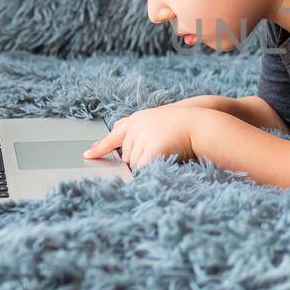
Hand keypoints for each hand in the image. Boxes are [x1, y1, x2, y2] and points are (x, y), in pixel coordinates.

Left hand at [84, 105, 198, 169]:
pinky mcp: (151, 150)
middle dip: (139, 158)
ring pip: (134, 163)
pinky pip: (143, 169)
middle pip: (127, 155)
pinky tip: (163, 159)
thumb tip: (126, 152)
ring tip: (166, 152)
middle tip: (159, 150)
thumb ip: (141, 132)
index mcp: (137, 119)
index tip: (88, 155)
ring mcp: (142, 138)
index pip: (114, 135)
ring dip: (146, 164)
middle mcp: (136, 127)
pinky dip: (149, 170)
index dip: (101, 147)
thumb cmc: (185, 124)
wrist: (201, 124)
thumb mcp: (159, 122)